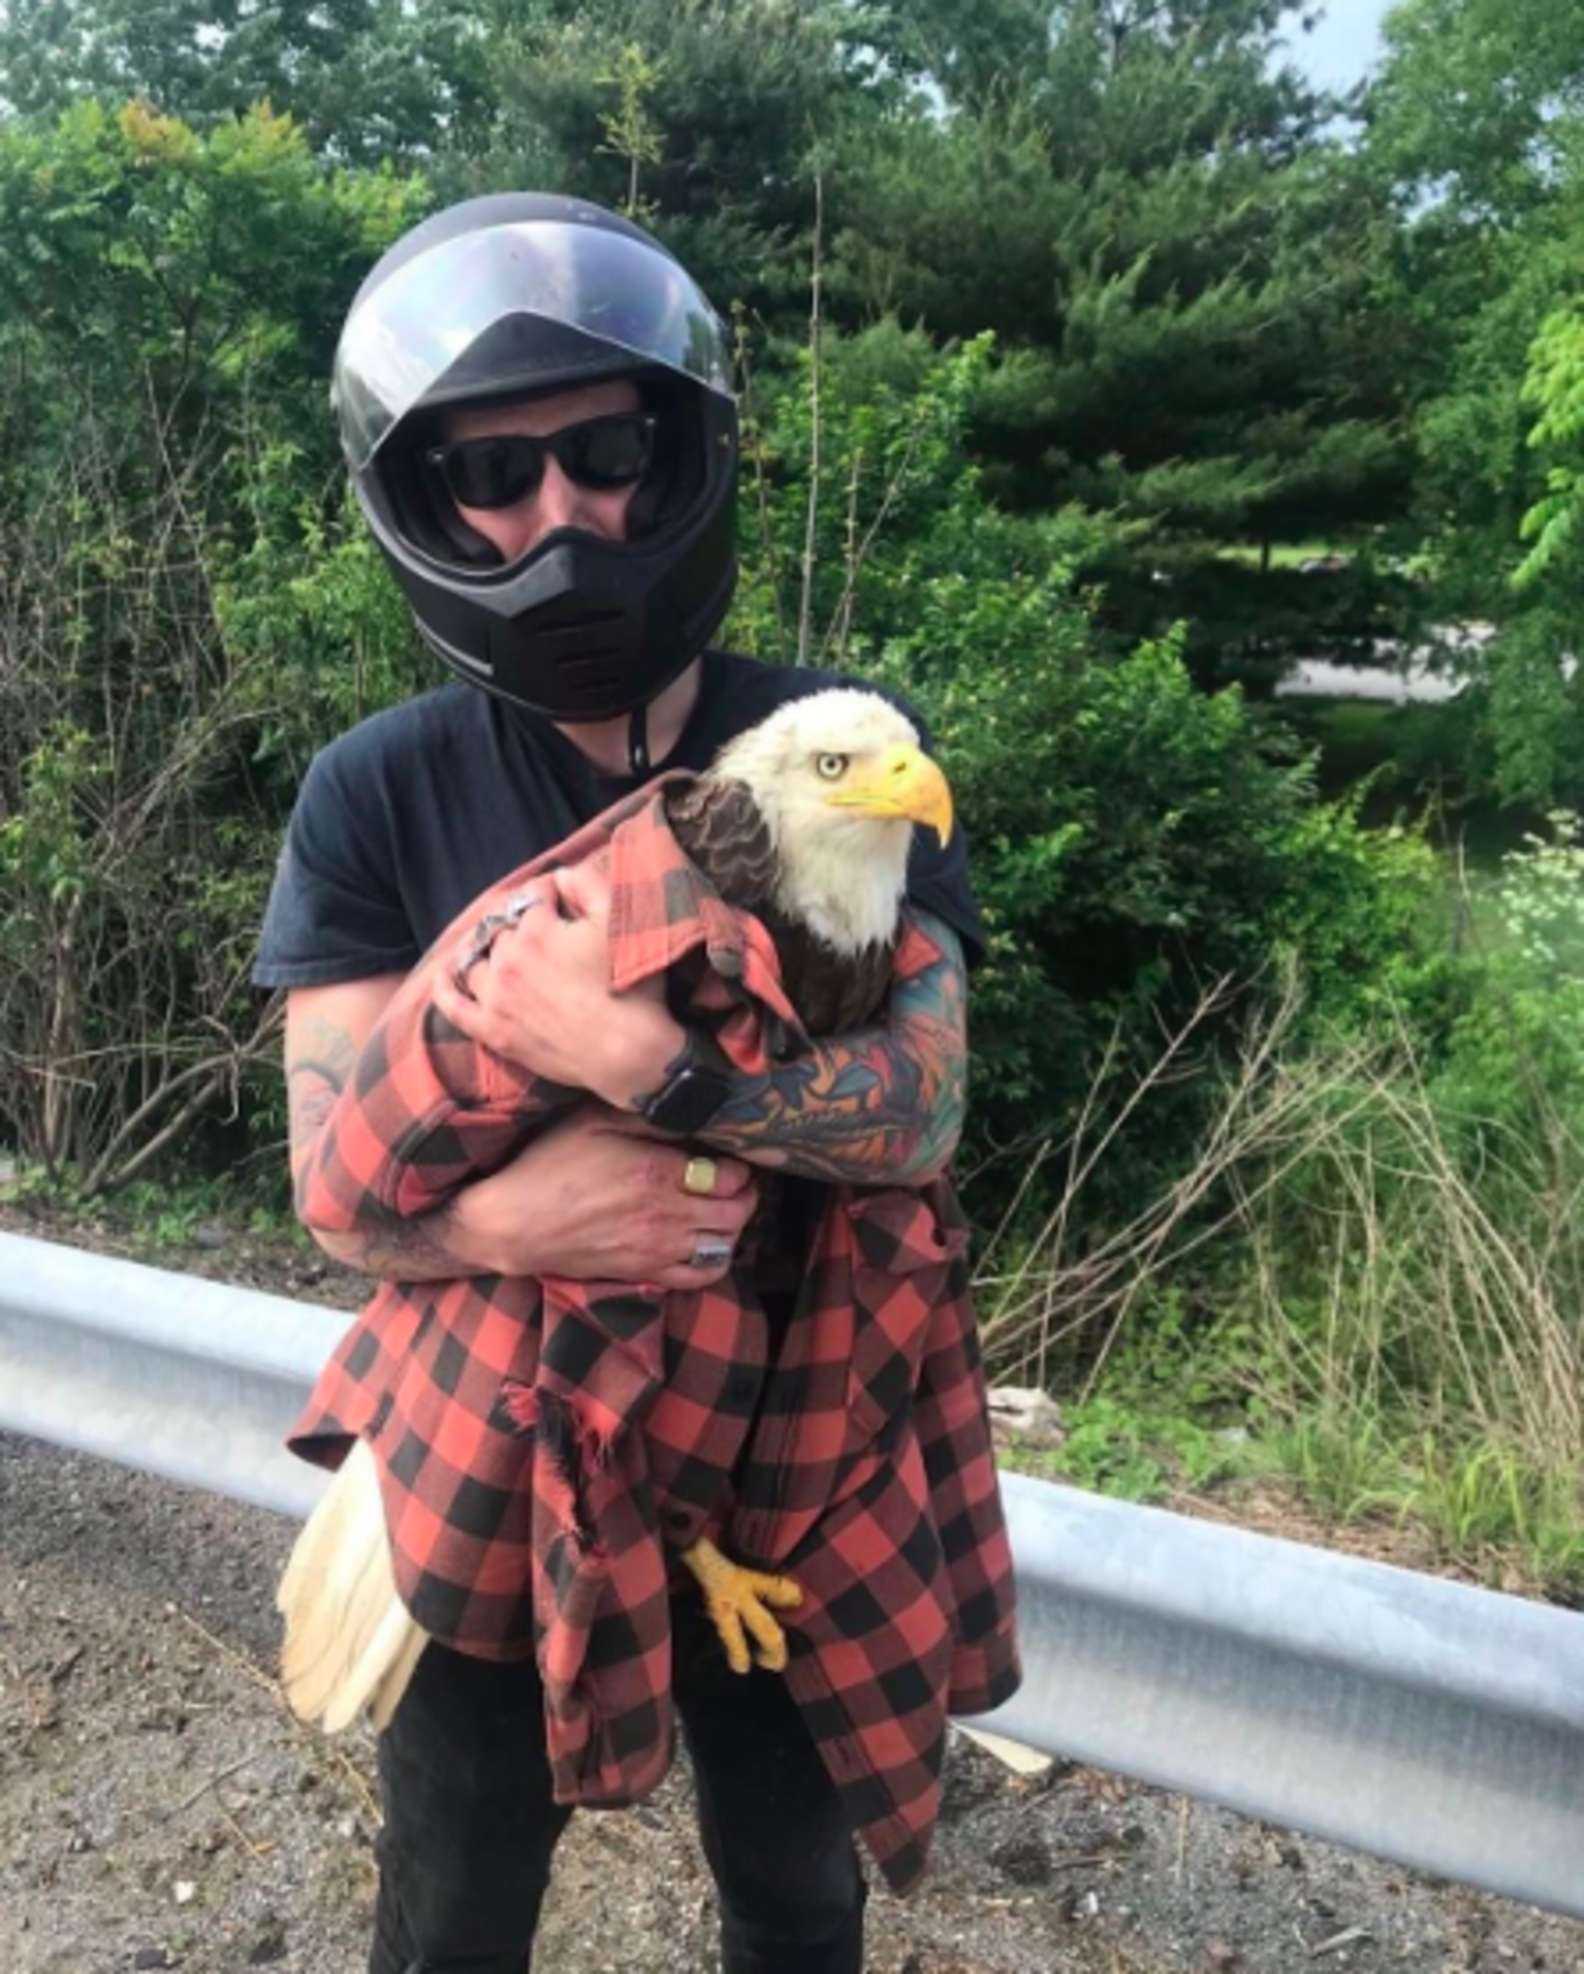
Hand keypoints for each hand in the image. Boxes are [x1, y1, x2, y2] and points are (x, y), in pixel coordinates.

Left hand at [431, 856, 684, 1108]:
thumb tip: (559, 875)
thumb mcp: (617, 920)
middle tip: (544, 933)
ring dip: (486, 951)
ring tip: (499, 950)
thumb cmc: (629, 985)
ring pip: (477, 961)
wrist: (626, 1052)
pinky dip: (445, 991)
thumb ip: (586, 885)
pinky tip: (443, 977)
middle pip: (503, 929)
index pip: (533, 896)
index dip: (550, 893)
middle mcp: (507, 960)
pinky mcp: (494, 1032)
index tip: (564, 900)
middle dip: (521, 924)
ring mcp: (496, 998)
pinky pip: (455, 1007)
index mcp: (536, 930)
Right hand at [449, 1103, 758, 1288]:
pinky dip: (715, 1261)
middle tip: (738, 1181)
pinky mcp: (644, 1272)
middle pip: (737, 1212)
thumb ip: (647, 1116)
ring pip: (724, 1245)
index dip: (740, 1166)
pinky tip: (708, 1243)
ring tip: (724, 1209)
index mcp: (657, 1172)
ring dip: (733, 1226)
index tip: (732, 1157)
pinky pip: (700, 1276)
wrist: (513, 1223)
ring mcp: (658, 1248)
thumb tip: (689, 1110)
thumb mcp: (594, 1120)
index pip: (731, 1176)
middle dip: (746, 1195)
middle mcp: (666, 1215)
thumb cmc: (550, 1163)